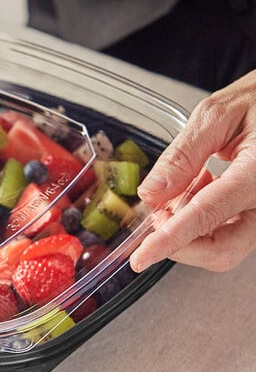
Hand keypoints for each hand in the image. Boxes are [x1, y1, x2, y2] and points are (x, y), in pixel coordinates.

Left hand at [130, 70, 255, 271]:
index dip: (169, 241)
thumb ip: (183, 155)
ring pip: (223, 246)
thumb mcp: (219, 114)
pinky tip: (202, 187)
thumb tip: (151, 192)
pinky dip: (202, 219)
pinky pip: (230, 233)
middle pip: (220, 249)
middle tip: (159, 211)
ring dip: (189, 228)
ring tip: (190, 184)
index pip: (207, 216)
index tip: (141, 257)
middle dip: (178, 241)